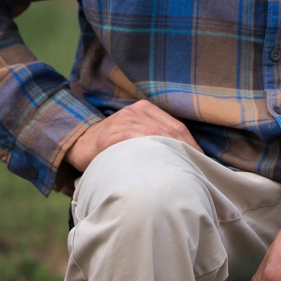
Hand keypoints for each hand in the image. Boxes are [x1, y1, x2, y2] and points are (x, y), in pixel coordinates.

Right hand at [64, 98, 203, 171]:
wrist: (78, 142)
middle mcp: (135, 111)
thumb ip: (157, 138)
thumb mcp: (137, 135)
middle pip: (169, 131)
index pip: (176, 126)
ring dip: (170, 154)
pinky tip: (157, 165)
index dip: (192, 144)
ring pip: (154, 136)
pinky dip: (147, 152)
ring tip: (182, 171)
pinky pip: (132, 142)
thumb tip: (186, 157)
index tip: (202, 161)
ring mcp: (121, 121)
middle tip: (197, 170)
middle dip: (186, 150)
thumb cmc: (114, 144)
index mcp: (146, 109)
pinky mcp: (108, 136)